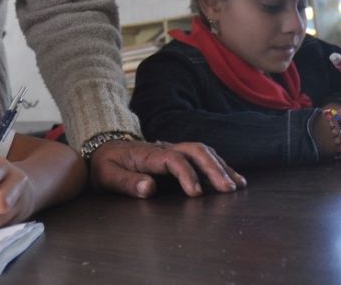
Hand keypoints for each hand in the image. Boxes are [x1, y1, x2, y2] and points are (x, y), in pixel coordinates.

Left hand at [89, 139, 245, 197]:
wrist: (103, 149)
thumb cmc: (105, 164)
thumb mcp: (106, 175)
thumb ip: (126, 182)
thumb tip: (149, 188)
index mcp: (146, 153)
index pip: (172, 159)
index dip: (186, 174)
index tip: (196, 194)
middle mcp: (163, 148)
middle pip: (194, 150)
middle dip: (213, 168)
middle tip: (228, 189)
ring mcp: (171, 149)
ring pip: (201, 151)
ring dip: (220, 166)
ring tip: (237, 185)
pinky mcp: (176, 155)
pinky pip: (201, 156)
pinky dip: (218, 165)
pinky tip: (232, 179)